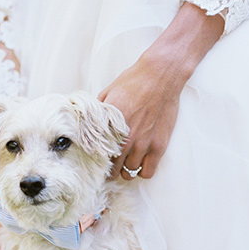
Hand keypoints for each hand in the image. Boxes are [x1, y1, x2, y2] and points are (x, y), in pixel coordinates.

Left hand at [98, 46, 182, 179]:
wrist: (160, 76)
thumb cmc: (133, 82)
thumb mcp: (107, 94)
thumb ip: (98, 113)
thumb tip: (88, 123)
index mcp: (109, 128)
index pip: (97, 156)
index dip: (96, 161)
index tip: (96, 161)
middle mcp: (125, 139)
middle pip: (112, 169)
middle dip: (109, 169)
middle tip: (110, 166)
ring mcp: (143, 144)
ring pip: (129, 172)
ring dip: (126, 170)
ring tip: (125, 163)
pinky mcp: (159, 146)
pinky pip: (147, 172)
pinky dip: (142, 171)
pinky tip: (140, 163)